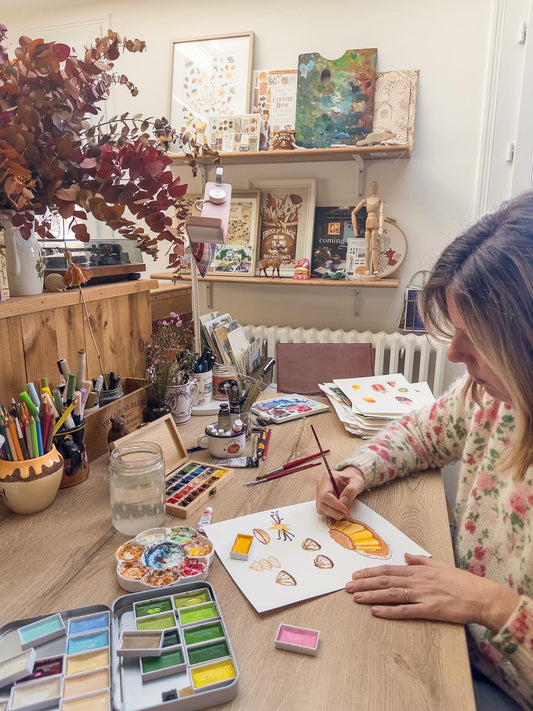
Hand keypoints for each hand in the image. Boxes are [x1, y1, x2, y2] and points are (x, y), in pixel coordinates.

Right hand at [316, 466, 363, 518]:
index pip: (325, 495)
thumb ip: (351, 490)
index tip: (346, 510)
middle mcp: (320, 486)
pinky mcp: (321, 501)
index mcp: (327, 477)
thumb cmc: (352, 479)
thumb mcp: (356, 482)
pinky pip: (323, 511)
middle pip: (322, 504)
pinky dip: (332, 514)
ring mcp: (319, 494)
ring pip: (321, 509)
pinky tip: (339, 511)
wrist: (349, 480)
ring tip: (344, 511)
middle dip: (335, 512)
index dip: (335, 505)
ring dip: (333, 514)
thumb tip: (343, 502)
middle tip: (346, 513)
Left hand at [346, 553, 519, 632]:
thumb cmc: (461, 581)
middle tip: (347, 586)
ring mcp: (422, 594)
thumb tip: (407, 555)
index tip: (355, 574)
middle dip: (364, 583)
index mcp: (418, 570)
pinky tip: (376, 611)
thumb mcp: (440, 565)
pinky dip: (389, 610)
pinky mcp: (429, 610)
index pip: (389, 569)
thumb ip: (421, 560)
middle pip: (385, 580)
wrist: (480, 595)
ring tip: (355, 597)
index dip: (370, 572)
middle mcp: (417, 580)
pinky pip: (406, 610)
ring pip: (391, 593)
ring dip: (371, 595)